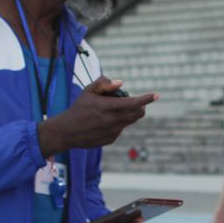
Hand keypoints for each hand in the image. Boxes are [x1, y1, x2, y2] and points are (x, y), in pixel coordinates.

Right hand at [39, 77, 157, 156]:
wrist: (67, 132)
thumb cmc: (78, 108)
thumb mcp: (88, 91)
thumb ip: (104, 84)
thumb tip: (121, 83)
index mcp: (105, 107)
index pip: (132, 103)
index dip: (146, 99)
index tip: (156, 95)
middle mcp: (110, 121)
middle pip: (136, 114)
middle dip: (141, 107)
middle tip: (137, 102)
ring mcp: (111, 132)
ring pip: (130, 121)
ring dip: (130, 114)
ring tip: (118, 110)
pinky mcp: (111, 139)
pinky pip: (121, 129)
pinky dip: (119, 123)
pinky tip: (107, 122)